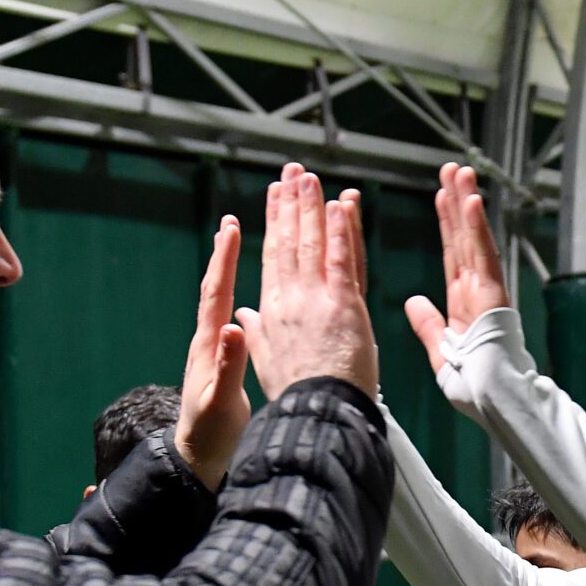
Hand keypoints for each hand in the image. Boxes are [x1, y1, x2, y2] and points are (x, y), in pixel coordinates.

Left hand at [174, 215, 250, 488]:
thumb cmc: (210, 435)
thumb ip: (229, 364)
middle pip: (216, 289)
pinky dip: (235, 297)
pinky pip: (228, 319)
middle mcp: (208, 343)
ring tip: (237, 247)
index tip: (232, 228)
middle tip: (232, 223)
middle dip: (224, 256)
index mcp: (209, 347)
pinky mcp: (219, 363)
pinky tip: (243, 295)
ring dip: (228, 272)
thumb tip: (234, 326)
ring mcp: (212, 353)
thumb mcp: (221, 401)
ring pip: (221, 302)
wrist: (196, 459)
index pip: (217, 294)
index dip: (224, 260)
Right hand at [236, 164, 377, 400]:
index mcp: (272, 310)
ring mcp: (316, 299)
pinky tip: (341, 205)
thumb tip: (242, 314)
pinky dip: (342, 232)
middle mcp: (290, 298)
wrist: (314, 412)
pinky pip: (342, 261)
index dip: (275, 223)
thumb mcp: (266, 360)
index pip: (274, 256)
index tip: (275, 196)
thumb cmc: (295, 393)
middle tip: (292, 172)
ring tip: (310, 178)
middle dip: (290, 204)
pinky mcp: (343, 305)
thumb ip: (256, 332)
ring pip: (313, 244)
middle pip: (290, 242)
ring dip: (312, 207)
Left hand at [404, 163, 511, 376]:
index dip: (448, 224)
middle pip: (464, 238)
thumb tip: (413, 302)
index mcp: (464, 303)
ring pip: (475, 240)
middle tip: (452, 169)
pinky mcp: (494, 296)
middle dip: (458, 203)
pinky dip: (477, 229)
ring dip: (467, 205)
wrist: (498, 404)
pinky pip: (483, 257)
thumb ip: (428, 325)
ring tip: (461, 173)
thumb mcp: (441, 354)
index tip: (442, 197)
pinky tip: (471, 202)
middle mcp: (478, 290)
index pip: (453, 254)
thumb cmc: (477, 389)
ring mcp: (488, 291)